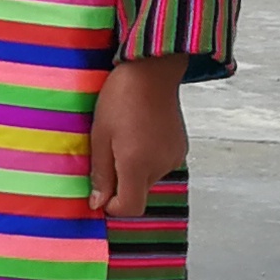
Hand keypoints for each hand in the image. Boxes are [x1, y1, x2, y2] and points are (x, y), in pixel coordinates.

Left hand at [87, 53, 186, 222]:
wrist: (152, 71)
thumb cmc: (120, 98)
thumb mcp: (100, 135)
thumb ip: (101, 172)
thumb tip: (98, 203)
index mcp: (137, 165)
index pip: (131, 208)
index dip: (113, 206)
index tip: (101, 192)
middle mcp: (160, 166)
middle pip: (138, 193)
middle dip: (121, 184)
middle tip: (108, 154)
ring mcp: (174, 157)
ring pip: (148, 179)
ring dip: (134, 169)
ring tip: (124, 139)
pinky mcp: (181, 148)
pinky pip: (160, 165)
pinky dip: (148, 159)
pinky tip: (139, 135)